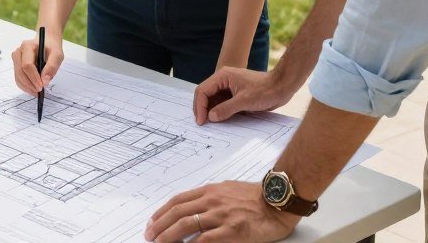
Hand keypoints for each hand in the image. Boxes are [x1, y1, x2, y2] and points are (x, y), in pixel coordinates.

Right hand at [11, 31, 62, 95]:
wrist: (47, 43)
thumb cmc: (51, 48)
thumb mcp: (57, 55)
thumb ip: (52, 67)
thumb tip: (45, 81)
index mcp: (27, 46)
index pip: (27, 65)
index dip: (33, 78)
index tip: (41, 86)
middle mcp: (18, 52)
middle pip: (20, 72)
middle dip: (30, 84)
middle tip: (40, 91)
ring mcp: (16, 59)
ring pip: (18, 77)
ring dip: (27, 87)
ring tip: (37, 92)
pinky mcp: (16, 66)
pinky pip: (18, 79)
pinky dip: (25, 86)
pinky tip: (33, 89)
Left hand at [145, 181, 298, 241]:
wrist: (277, 201)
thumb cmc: (255, 196)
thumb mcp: (227, 190)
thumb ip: (209, 198)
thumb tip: (193, 209)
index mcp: (209, 191)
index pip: (178, 201)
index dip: (162, 212)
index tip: (152, 222)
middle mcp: (212, 201)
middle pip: (178, 213)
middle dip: (160, 225)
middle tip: (150, 236)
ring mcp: (221, 215)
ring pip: (186, 224)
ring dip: (169, 235)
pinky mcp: (232, 230)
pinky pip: (206, 239)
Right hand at [193, 67, 290, 124]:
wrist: (281, 87)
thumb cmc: (265, 90)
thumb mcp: (244, 101)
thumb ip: (226, 109)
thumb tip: (211, 117)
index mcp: (222, 76)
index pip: (203, 90)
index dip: (199, 107)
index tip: (201, 121)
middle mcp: (223, 80)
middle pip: (205, 94)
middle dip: (202, 109)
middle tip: (202, 124)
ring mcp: (229, 87)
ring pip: (213, 99)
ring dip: (210, 111)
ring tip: (209, 124)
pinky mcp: (235, 94)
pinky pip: (222, 103)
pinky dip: (219, 111)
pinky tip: (220, 120)